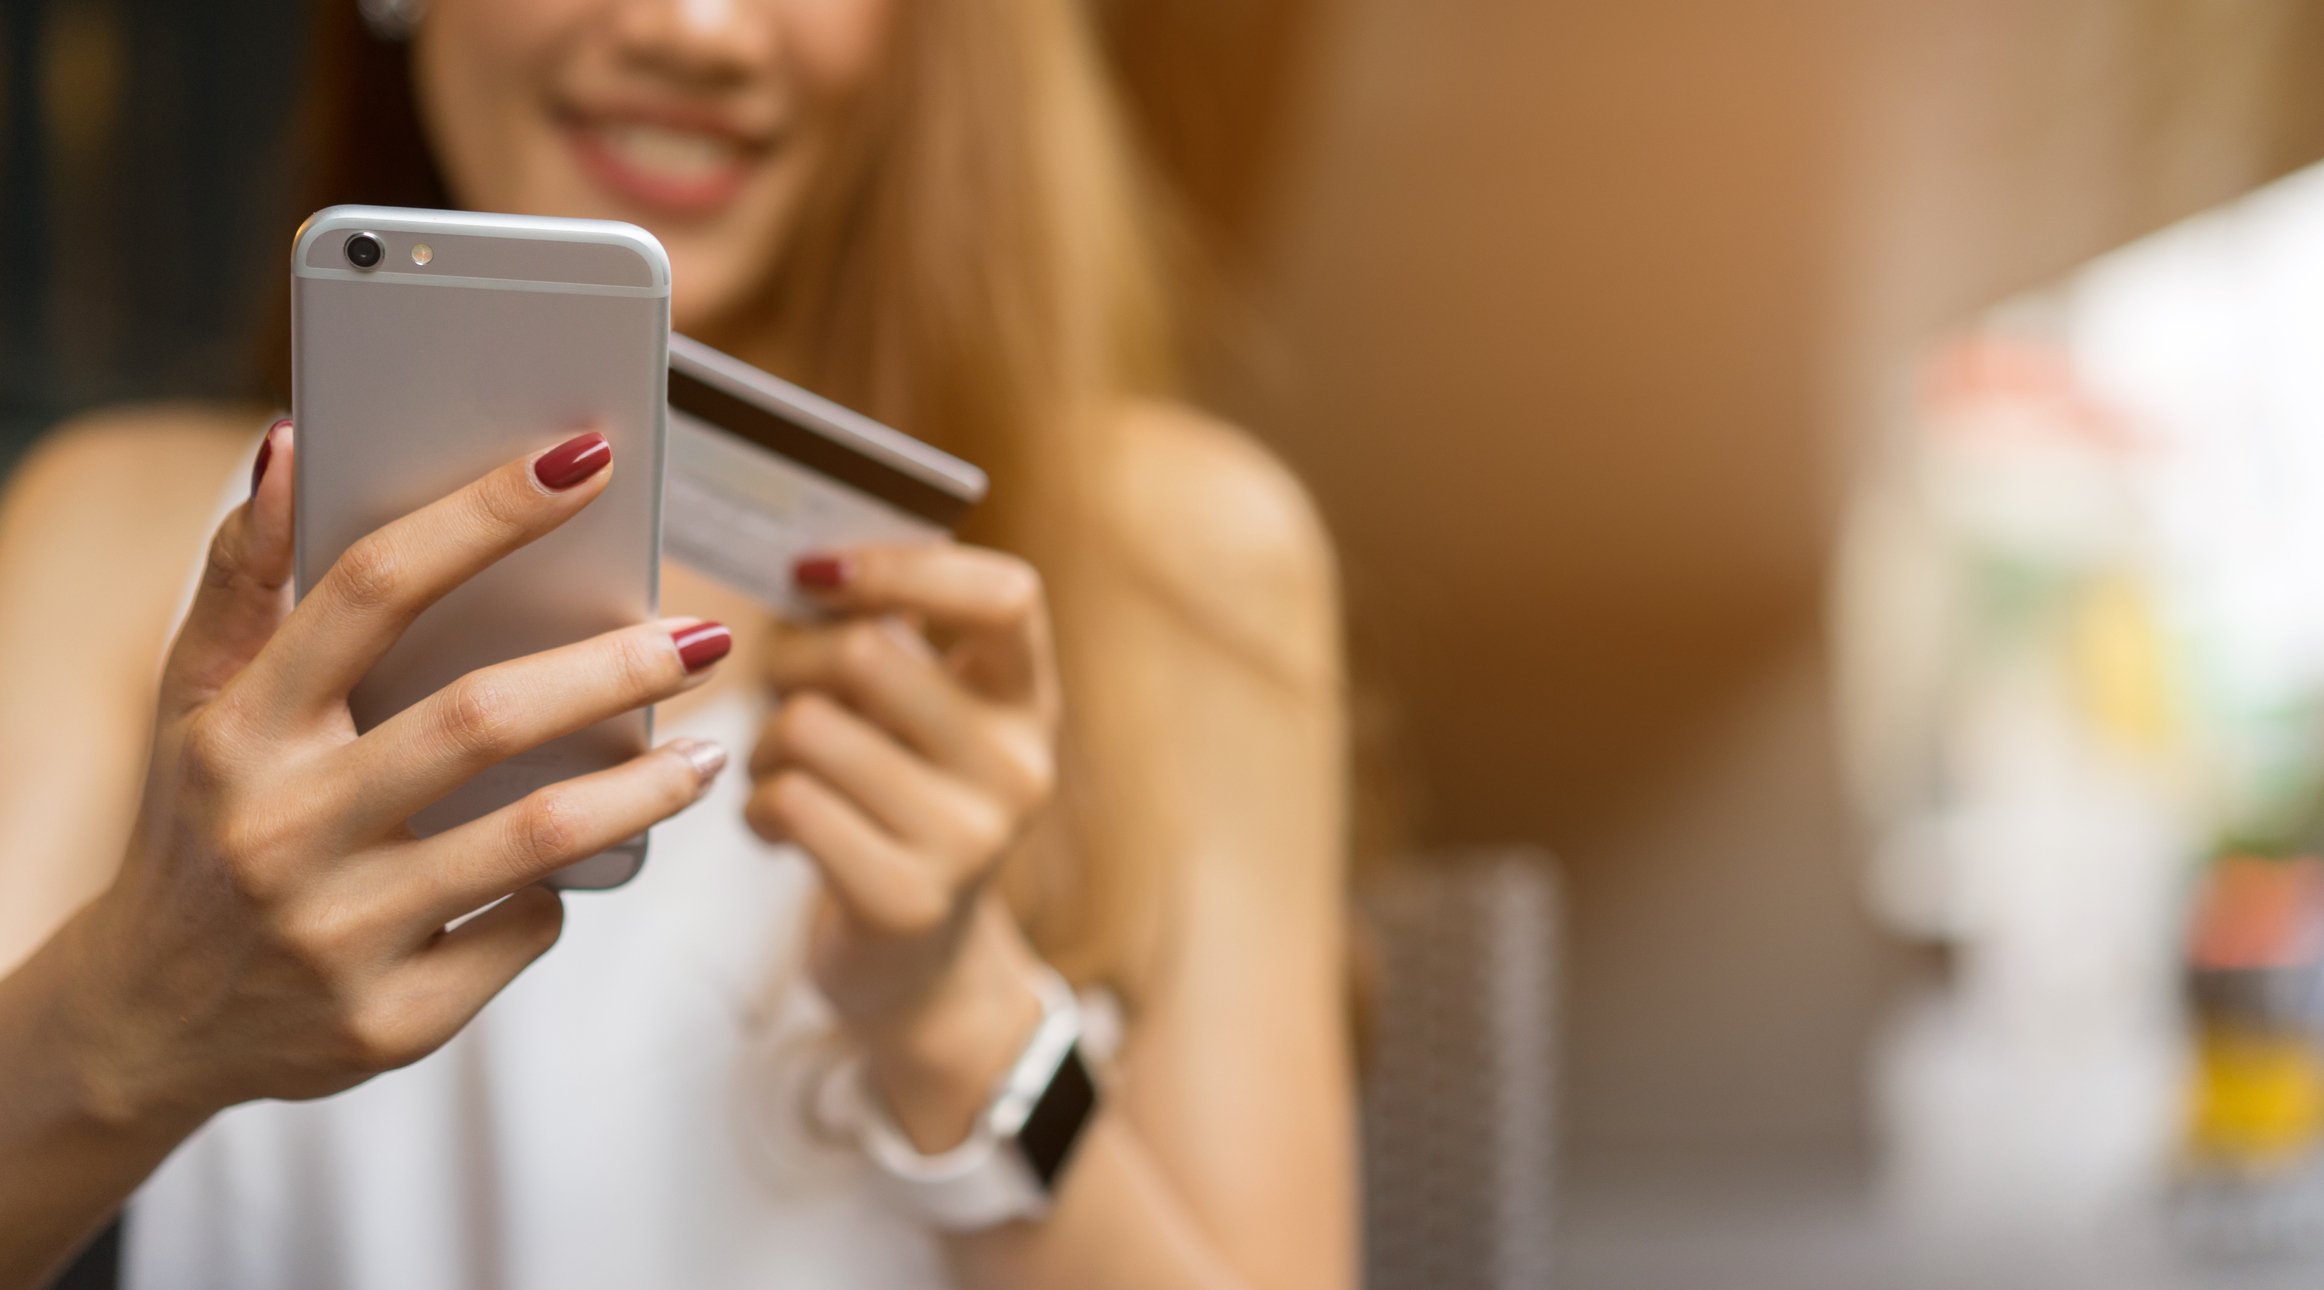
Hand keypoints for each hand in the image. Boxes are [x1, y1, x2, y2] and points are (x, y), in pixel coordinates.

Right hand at [58, 422, 733, 1128]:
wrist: (151, 1020)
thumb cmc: (203, 821)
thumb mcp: (192, 701)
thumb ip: (242, 574)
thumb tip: (292, 440)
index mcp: (237, 729)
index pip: (369, 590)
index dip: (482, 516)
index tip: (586, 462)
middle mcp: (280, 828)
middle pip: (481, 720)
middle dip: (613, 669)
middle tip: (707, 638)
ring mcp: (335, 933)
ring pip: (536, 838)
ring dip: (644, 789)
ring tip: (706, 752)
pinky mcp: (388, 1022)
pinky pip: (523, 930)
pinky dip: (563, 889)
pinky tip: (583, 862)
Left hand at [745, 545, 1060, 1101]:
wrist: (920, 969)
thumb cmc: (899, 804)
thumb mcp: (923, 717)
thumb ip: (889, 634)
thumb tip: (804, 560)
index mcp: (1029, 700)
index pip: (1007, 596)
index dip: (903, 567)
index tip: (818, 574)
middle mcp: (1019, 768)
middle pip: (869, 656)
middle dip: (790, 659)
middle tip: (778, 686)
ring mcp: (970, 839)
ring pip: (810, 728)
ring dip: (764, 742)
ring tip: (777, 768)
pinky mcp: (906, 899)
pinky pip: (790, 802)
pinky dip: (758, 804)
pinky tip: (774, 821)